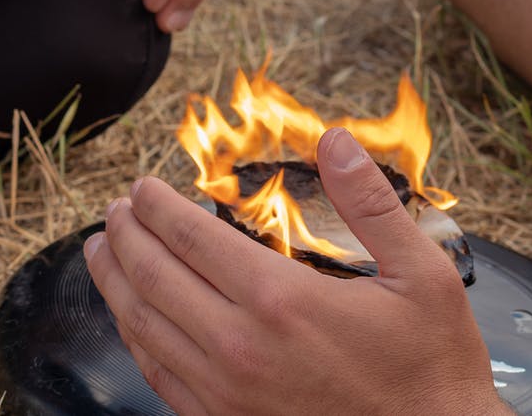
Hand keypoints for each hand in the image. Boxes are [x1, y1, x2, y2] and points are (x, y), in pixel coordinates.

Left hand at [84, 128, 508, 414]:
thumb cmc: (431, 365)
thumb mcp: (423, 274)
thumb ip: (371, 204)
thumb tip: (336, 141)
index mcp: (281, 300)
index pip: (192, 238)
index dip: (158, 207)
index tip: (143, 188)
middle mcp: (240, 346)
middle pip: (155, 277)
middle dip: (126, 235)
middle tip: (116, 211)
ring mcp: (226, 391)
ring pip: (145, 327)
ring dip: (115, 282)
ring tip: (101, 252)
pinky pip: (160, 376)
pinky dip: (135, 339)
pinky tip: (132, 319)